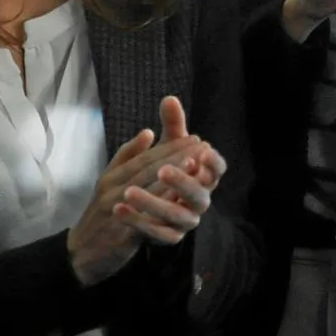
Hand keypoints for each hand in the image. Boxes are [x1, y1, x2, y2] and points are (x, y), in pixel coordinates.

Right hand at [67, 106, 209, 285]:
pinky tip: (180, 200)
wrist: (80, 253)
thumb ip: (127, 157)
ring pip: (146, 191)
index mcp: (111, 178)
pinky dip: (161, 207)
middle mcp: (112, 192)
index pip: (144, 159)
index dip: (169, 148)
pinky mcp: (121, 235)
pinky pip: (144, 219)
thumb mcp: (109, 182)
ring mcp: (115, 213)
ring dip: (171, 177)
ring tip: (195, 164)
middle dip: (176, 156)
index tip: (194, 138)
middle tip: (201, 145)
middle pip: (147, 171)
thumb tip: (148, 132)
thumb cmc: (100, 214)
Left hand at [117, 95, 229, 243]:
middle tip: (163, 170)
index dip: (212, 163)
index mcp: (203, 177)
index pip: (217, 170)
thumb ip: (172, 125)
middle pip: (199, 194)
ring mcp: (186, 221)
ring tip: (128, 192)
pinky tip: (118, 209)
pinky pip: (156, 233)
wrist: (140, 212)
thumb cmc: (162, 174)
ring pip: (176, 215)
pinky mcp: (169, 237)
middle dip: (182, 182)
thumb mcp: (166, 148)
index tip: (201, 151)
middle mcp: (199, 200)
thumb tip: (169, 98)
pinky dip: (137, 222)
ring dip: (153, 203)